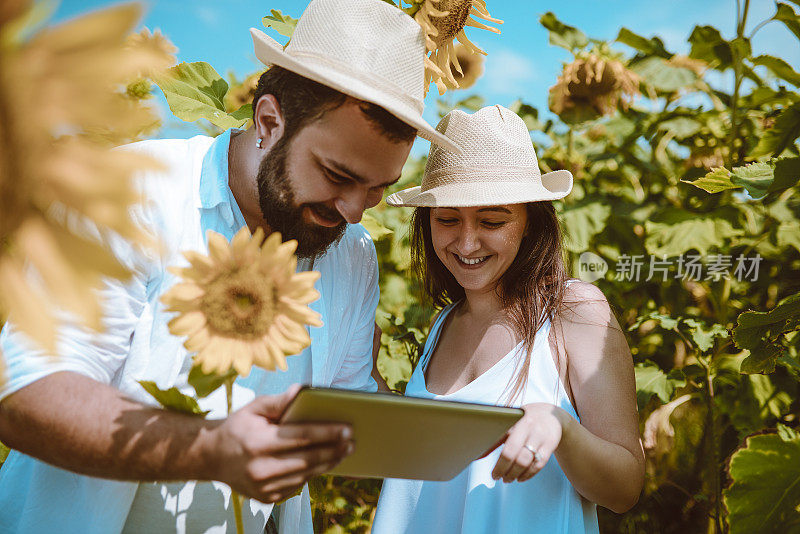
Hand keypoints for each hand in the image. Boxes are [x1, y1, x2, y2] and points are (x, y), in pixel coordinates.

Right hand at [209, 384, 353, 502]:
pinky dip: (312, 473)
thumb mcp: (253, 409)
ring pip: (306, 475)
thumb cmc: (237, 428)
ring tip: (344, 451)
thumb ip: (279, 401)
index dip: (327, 433)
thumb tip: (302, 390)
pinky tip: (324, 462)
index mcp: (258, 443)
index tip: (347, 428)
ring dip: (328, 463)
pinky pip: (297, 485)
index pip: (301, 437)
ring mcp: (264, 487)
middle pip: (308, 459)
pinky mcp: (267, 498)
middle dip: (334, 450)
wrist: (211, 458)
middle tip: (352, 442)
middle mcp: (261, 468)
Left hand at [491, 402, 567, 482]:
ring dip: (515, 474)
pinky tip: (520, 478)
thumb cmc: (525, 419)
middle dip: (505, 471)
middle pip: (517, 456)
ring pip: (528, 462)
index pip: (506, 447)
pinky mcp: (550, 445)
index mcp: (517, 422)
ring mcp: (542, 437)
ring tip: (507, 479)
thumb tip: (479, 456)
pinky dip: (528, 474)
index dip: (499, 465)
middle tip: (498, 477)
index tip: (493, 474)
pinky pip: (539, 465)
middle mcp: (531, 429)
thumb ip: (497, 437)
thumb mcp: (511, 422)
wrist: (552, 415)